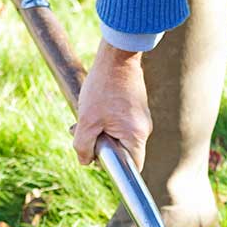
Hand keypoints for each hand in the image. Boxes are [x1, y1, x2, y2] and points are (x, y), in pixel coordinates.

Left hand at [73, 41, 151, 168]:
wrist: (118, 56)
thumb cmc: (103, 87)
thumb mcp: (87, 120)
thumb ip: (83, 146)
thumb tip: (85, 162)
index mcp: (136, 136)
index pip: (133, 168)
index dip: (115, 170)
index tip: (98, 160)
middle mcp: (144, 129)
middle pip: (123, 152)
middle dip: (101, 146)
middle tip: (81, 132)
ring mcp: (142, 118)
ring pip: (120, 136)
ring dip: (101, 131)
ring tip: (86, 115)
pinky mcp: (137, 108)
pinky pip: (121, 124)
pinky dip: (106, 120)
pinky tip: (95, 106)